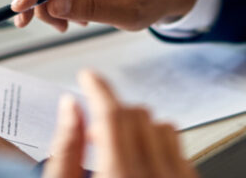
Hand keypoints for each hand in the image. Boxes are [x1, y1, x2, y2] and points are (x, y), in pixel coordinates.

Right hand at [43, 70, 197, 177]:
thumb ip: (65, 152)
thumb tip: (69, 108)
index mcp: (120, 176)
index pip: (112, 112)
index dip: (96, 87)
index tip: (87, 77)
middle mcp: (155, 177)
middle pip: (136, 114)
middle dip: (112, 111)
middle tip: (93, 128)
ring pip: (162, 126)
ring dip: (138, 126)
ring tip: (117, 148)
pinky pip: (180, 149)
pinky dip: (159, 144)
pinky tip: (141, 162)